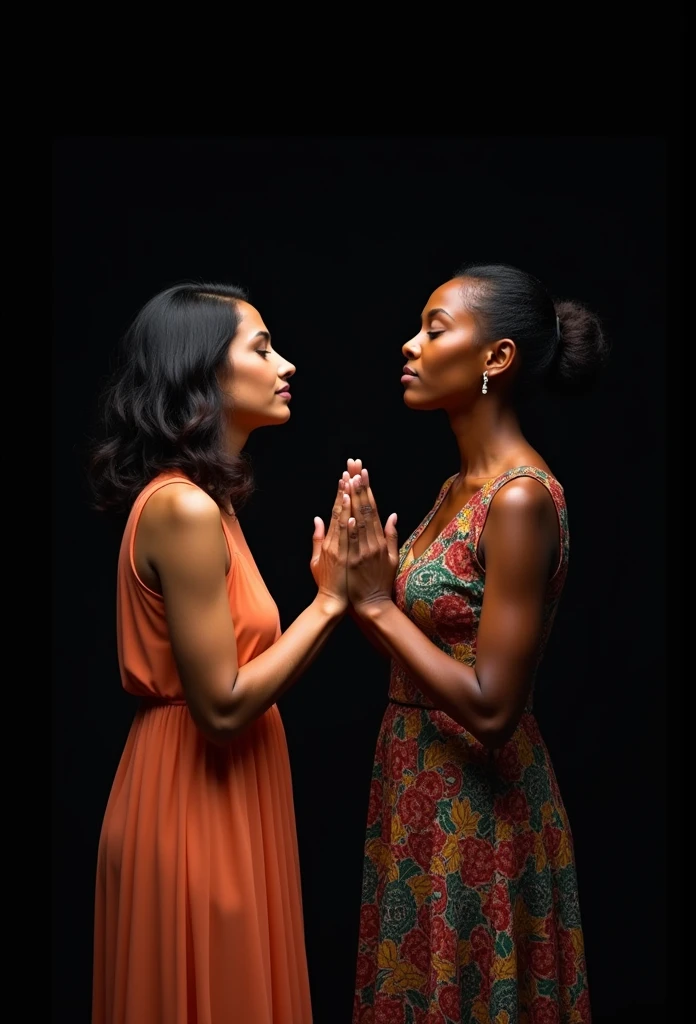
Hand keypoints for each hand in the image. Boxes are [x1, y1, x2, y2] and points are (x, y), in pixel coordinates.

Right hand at [310, 477, 350, 614]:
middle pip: (341, 511)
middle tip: (350, 471)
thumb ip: (318, 538)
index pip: (336, 512)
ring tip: (351, 484)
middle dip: (347, 489)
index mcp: (329, 541)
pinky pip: (349, 542)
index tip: (345, 477)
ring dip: (349, 503)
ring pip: (345, 522)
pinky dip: (350, 528)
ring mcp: (340, 551)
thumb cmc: (327, 582)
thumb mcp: (317, 559)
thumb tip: (317, 518)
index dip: (341, 493)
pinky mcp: (346, 561)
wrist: (331, 602)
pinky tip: (352, 516)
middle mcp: (334, 542)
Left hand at [344, 460, 398, 613]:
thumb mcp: (391, 557)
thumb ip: (390, 535)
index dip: (367, 489)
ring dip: (353, 499)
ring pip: (357, 521)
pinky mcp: (354, 561)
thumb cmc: (380, 581)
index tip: (363, 472)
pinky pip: (351, 540)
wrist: (373, 604)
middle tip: (356, 466)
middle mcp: (372, 542)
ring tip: (349, 479)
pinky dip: (350, 526)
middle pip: (365, 509)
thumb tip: (392, 515)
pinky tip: (348, 511)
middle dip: (360, 486)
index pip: (372, 509)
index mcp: (379, 540)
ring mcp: (363, 551)